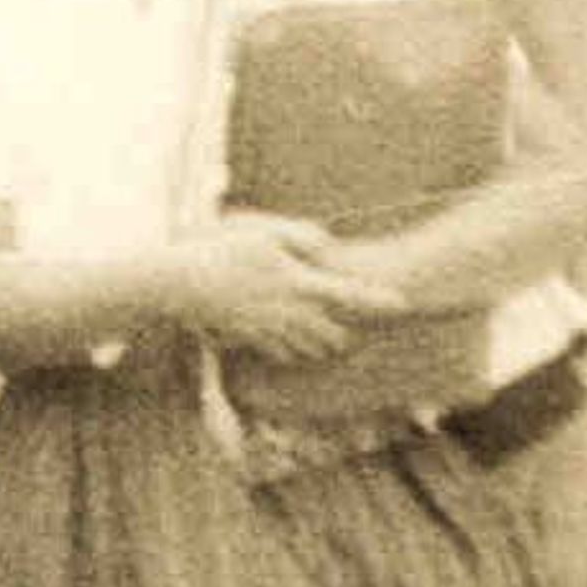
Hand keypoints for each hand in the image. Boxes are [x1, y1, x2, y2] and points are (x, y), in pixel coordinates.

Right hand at [166, 212, 406, 360]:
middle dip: (350, 333)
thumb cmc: (221, 251)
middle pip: (335, 334)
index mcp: (299, 284)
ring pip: (311, 349)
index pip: (350, 295)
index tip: (404, 303)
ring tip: (333, 340)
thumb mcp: (263, 232)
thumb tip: (328, 242)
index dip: (379, 301)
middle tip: (363, 329)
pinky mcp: (251, 340)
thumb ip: (300, 236)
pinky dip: (294, 352)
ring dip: (324, 346)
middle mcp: (290, 313)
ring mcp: (270, 331)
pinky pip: (283, 355)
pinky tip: (294, 344)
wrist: (182, 284)